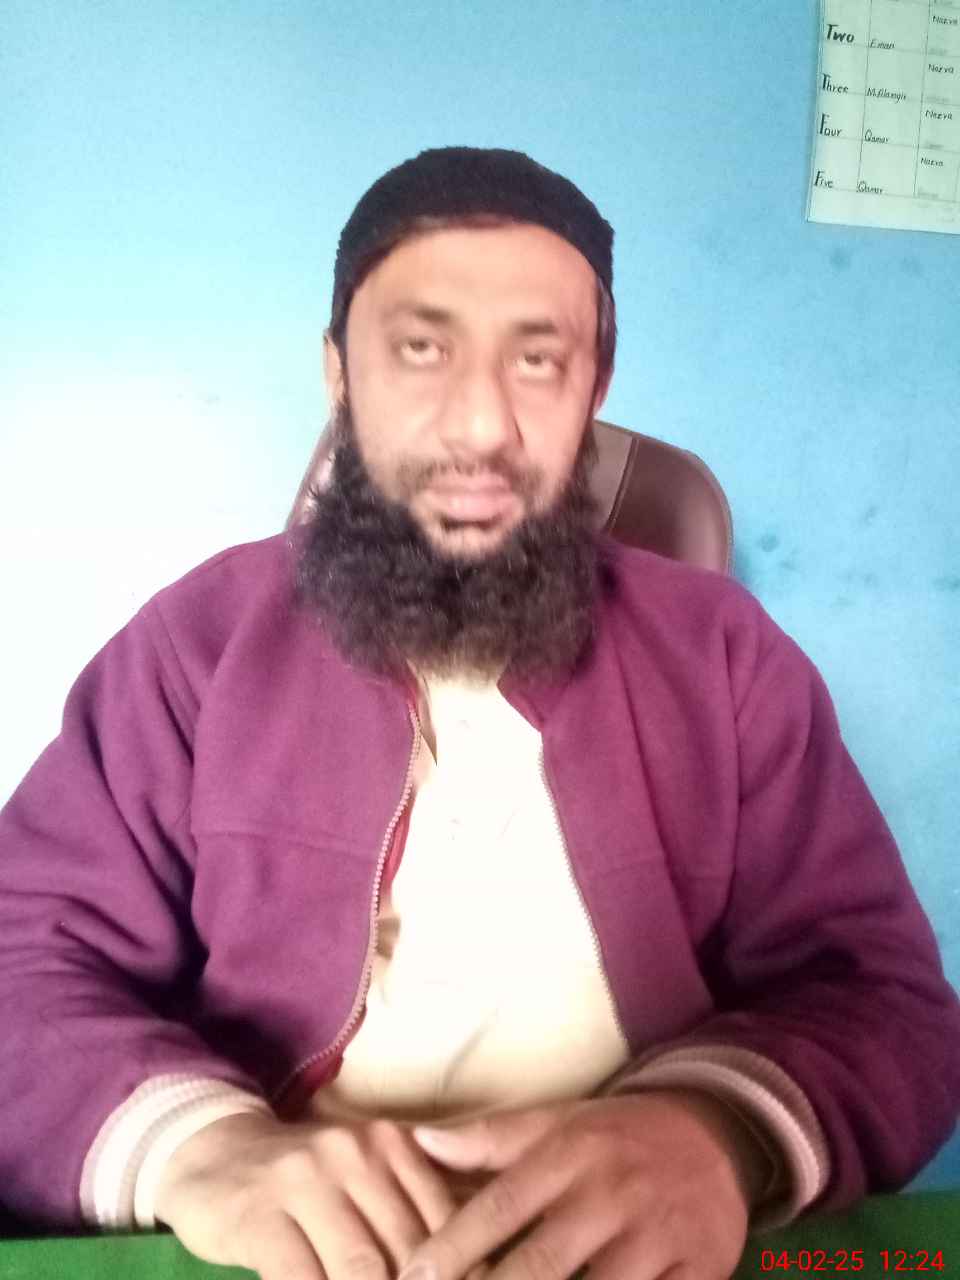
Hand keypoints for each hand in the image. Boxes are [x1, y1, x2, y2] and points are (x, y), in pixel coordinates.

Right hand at [153, 1109, 493, 1279]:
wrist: (215, 1153)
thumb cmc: (306, 1180)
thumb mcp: (365, 1180)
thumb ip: (411, 1216)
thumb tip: (475, 1266)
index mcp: (393, 1146)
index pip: (444, 1221)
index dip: (461, 1273)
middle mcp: (357, 1154)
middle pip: (408, 1250)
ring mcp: (306, 1180)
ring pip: (360, 1269)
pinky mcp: (261, 1214)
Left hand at [398, 1090, 764, 1279]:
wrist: (714, 1133)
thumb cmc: (615, 1136)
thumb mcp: (557, 1123)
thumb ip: (490, 1139)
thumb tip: (418, 1140)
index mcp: (570, 1154)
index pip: (499, 1208)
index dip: (452, 1248)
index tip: (410, 1279)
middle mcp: (610, 1195)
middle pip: (540, 1265)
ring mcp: (656, 1237)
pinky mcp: (697, 1269)